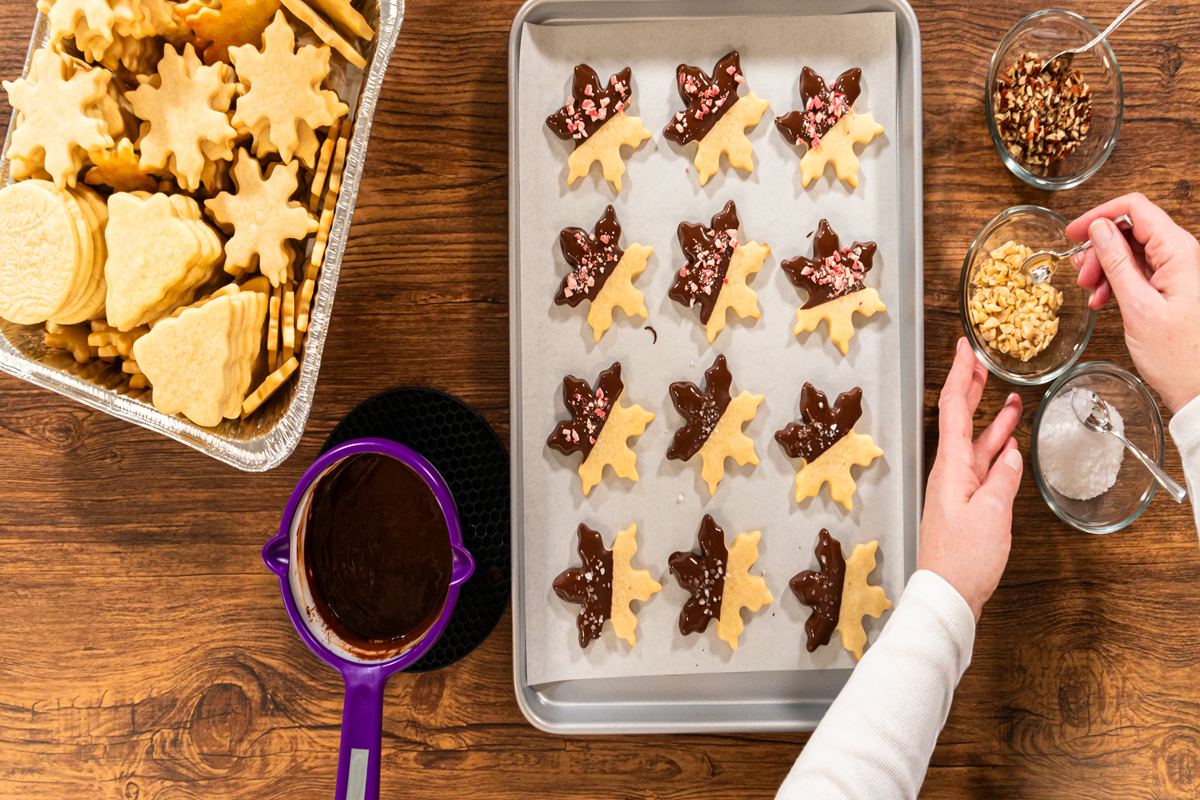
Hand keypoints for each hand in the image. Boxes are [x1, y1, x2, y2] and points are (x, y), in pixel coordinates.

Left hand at [918, 338, 1023, 621]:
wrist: (948, 596)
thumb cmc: (964, 560)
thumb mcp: (992, 514)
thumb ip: (1003, 479)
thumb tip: (1010, 453)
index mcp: (951, 467)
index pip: (955, 409)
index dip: (961, 375)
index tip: (965, 347)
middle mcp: (949, 473)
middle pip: (960, 420)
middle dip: (971, 388)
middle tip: (982, 361)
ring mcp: (956, 489)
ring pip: (974, 443)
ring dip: (991, 419)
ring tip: (1011, 397)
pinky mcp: (965, 505)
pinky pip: (980, 467)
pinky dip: (994, 450)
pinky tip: (1007, 443)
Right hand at [1068, 193, 1199, 412]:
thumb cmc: (1179, 356)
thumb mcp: (1138, 306)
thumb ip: (1117, 262)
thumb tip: (1099, 229)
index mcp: (1179, 252)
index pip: (1135, 209)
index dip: (1099, 215)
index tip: (1072, 232)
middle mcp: (1182, 255)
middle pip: (1131, 229)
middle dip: (1099, 248)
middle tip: (1080, 275)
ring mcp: (1178, 270)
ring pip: (1131, 251)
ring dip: (1105, 267)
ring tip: (1092, 293)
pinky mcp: (1173, 286)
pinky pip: (1139, 271)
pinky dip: (1116, 281)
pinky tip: (1105, 300)